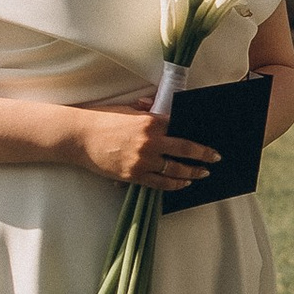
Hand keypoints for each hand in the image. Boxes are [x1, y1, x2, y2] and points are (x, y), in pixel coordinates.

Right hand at [73, 101, 222, 192]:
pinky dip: (174, 184)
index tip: (208, 142)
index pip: (180, 129)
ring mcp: (142, 161)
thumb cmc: (102, 120)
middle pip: (185, 150)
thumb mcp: (127, 110)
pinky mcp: (134, 175)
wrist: (79, 137)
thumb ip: (147, 111)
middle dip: (203, 156)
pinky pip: (160, 183)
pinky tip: (182, 183)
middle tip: (215, 159)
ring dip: (192, 173)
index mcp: (151, 122)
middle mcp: (150, 142)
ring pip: (175, 170)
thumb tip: (159, 109)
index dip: (196, 137)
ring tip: (202, 174)